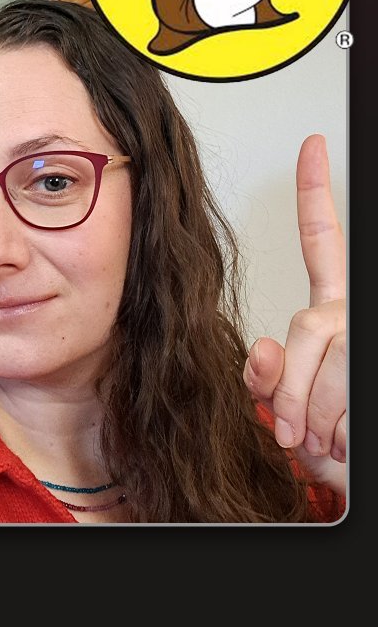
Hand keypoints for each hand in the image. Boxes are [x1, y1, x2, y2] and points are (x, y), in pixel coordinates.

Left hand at [242, 134, 345, 495]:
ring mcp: (364, 336)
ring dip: (312, 416)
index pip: (321, 244)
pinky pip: (341, 387)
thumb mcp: (292, 413)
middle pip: (305, 324)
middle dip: (290, 388)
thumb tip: (260, 351)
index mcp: (331, 314)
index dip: (315, 194)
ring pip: (324, 360)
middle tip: (294, 433)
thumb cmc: (333, 448)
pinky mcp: (371, 358)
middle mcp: (354, 315)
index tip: (311, 148)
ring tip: (326, 440)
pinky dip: (332, 425)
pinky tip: (344, 439)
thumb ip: (272, 379)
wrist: (358, 478)